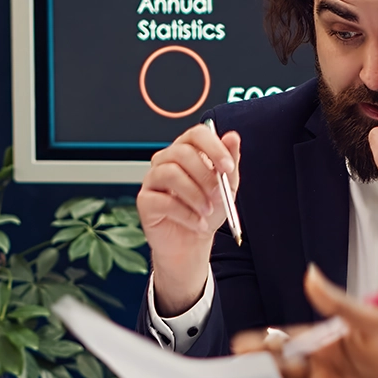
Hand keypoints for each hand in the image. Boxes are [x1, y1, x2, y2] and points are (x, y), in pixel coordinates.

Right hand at [136, 123, 240, 315]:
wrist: (192, 242)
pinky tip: (197, 223)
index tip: (228, 167)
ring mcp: (153, 179)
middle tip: (219, 195)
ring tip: (207, 212)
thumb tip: (232, 137)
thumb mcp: (227, 186)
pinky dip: (185, 214)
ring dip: (195, 195)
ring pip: (170, 174)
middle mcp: (167, 160)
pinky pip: (162, 201)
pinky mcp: (145, 200)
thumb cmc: (207, 211)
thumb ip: (229, 161)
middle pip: (182, 152)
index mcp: (188, 151)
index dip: (213, 147)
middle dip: (205, 176)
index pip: (196, 134)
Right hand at [235, 266, 377, 377]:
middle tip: (232, 376)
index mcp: (330, 337)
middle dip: (257, 370)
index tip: (240, 346)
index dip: (264, 343)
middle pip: (282, 366)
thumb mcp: (375, 322)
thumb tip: (311, 275)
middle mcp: (324, 363)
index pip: (289, 338)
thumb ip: (338, 304)